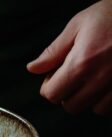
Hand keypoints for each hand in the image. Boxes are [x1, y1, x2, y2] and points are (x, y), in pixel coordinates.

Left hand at [27, 0, 111, 115]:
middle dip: (67, 94)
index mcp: (81, 63)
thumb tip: (32, 68)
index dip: (49, 86)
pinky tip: (107, 84)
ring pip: (93, 110)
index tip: (55, 76)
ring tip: (93, 78)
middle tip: (74, 76)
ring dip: (89, 98)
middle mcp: (100, 79)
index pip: (51, 94)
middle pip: (70, 106)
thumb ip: (54, 51)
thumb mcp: (78, 25)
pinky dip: (107, 101)